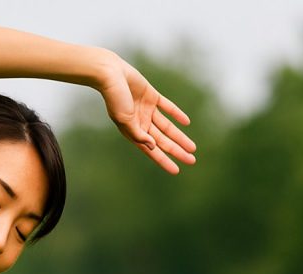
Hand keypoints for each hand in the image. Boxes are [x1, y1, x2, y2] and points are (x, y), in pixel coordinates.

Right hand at [98, 55, 196, 174]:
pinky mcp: (151, 96)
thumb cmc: (114, 99)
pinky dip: (177, 114)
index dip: (164, 160)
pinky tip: (186, 122)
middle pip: (163, 141)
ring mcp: (147, 110)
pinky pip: (168, 108)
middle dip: (177, 151)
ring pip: (167, 127)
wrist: (110, 75)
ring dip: (180, 137)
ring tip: (192, 147)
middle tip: (192, 160)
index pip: (151, 150)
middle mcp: (141, 123)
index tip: (176, 170)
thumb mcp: (125, 120)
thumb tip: (153, 147)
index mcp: (133, 132)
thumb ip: (139, 134)